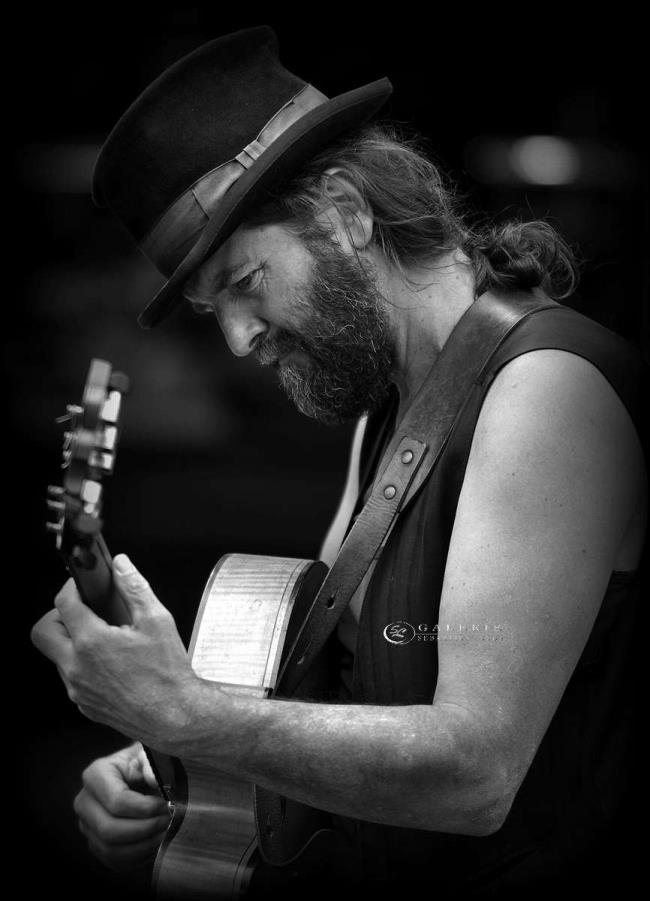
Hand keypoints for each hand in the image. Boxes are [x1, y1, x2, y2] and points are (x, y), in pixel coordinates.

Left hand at [31, 554, 204, 751]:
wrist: (174, 717)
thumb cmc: (168, 674)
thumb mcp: (157, 621)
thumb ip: (135, 588)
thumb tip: (122, 566)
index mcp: (92, 642)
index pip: (64, 604)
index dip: (71, 588)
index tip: (81, 586)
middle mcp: (77, 667)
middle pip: (42, 632)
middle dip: (58, 616)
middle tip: (80, 612)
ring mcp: (77, 689)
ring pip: (57, 656)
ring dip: (72, 642)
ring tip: (103, 639)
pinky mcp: (83, 704)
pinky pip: (71, 678)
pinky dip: (83, 665)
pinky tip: (110, 663)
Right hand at [74, 743, 170, 871]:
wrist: (142, 775)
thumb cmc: (147, 763)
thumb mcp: (151, 754)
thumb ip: (152, 763)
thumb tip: (153, 779)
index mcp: (95, 775)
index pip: (118, 801)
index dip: (146, 808)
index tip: (168, 805)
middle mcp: (84, 802)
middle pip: (109, 830)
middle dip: (144, 829)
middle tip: (169, 822)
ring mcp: (87, 825)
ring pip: (110, 849)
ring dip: (143, 846)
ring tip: (165, 833)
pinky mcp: (96, 843)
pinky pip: (114, 861)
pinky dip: (137, 857)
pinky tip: (155, 843)